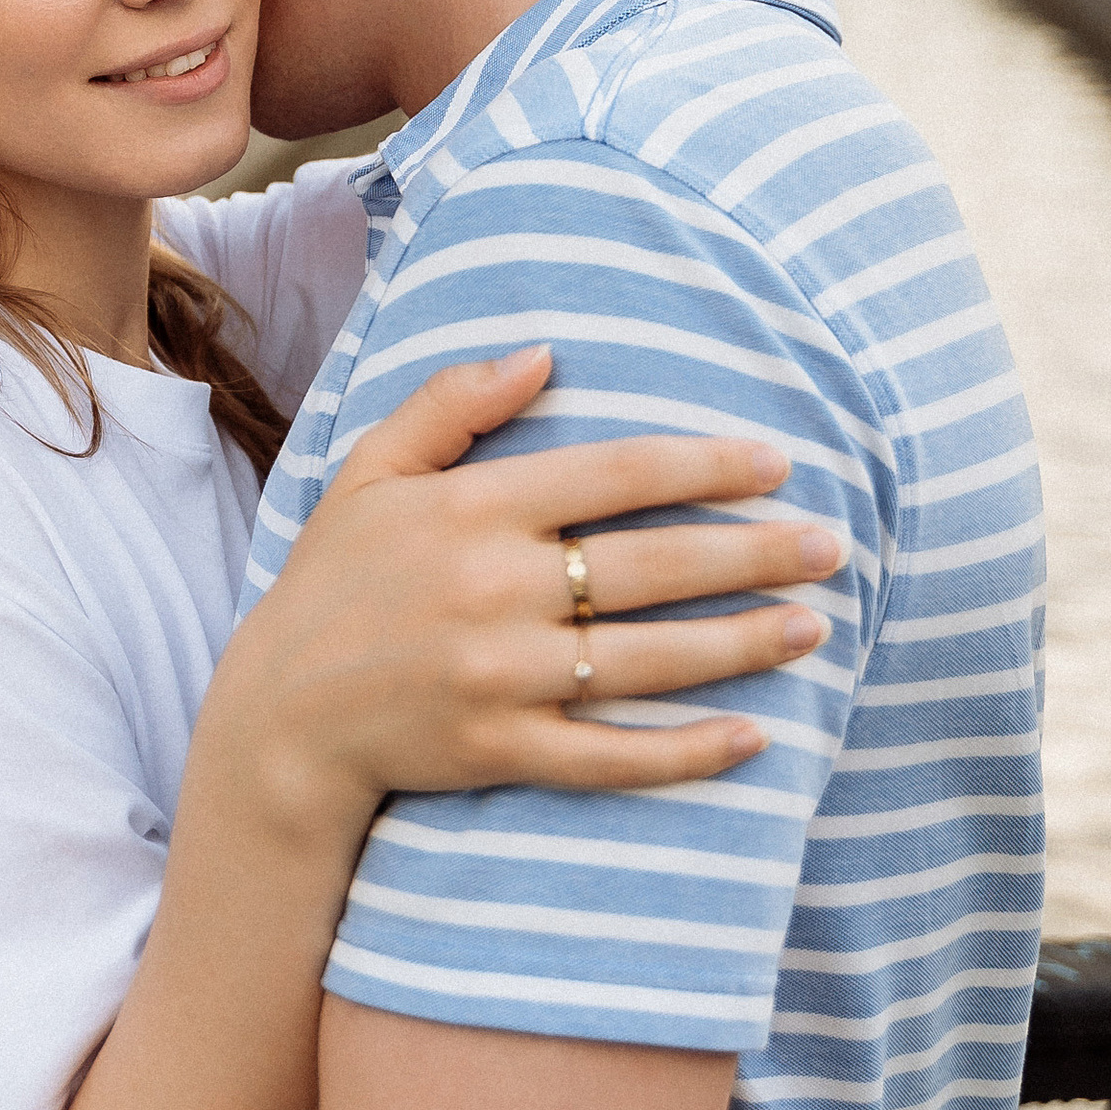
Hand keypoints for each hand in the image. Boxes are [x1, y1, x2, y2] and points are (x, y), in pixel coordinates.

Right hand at [200, 348, 839, 835]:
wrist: (278, 719)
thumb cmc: (334, 583)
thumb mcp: (369, 472)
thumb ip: (450, 403)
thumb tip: (544, 353)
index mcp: (470, 510)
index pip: (615, 475)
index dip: (705, 468)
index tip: (777, 465)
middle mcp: (492, 590)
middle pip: (651, 567)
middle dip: (754, 556)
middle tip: (832, 547)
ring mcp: (499, 677)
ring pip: (648, 659)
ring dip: (742, 644)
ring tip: (813, 627)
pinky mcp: (500, 751)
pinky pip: (612, 756)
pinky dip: (686, 751)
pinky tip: (752, 736)